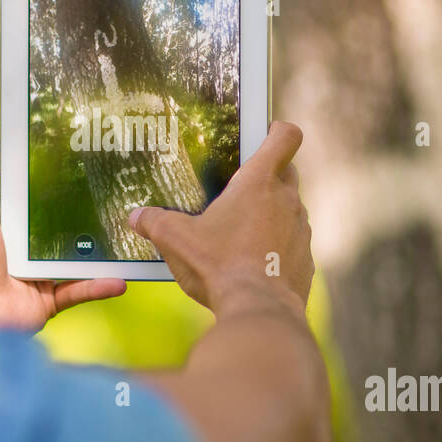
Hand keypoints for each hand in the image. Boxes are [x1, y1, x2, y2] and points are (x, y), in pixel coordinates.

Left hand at [0, 124, 125, 335]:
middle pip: (62, 225)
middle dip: (88, 213)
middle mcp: (23, 247)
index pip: (36, 196)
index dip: (57, 181)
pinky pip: (79, 290)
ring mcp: (38, 274)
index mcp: (5, 222)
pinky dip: (100, 286)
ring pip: (77, 259)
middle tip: (120, 194)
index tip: (85, 162)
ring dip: (102, 251)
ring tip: (130, 234)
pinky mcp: (48, 300)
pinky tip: (122, 279)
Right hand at [128, 121, 312, 317]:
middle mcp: (288, 200)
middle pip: (286, 172)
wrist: (259, 311)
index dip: (278, 131)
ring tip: (241, 234)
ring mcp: (301, 230)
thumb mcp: (175, 241)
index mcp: (259, 183)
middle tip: (238, 192)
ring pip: (290, 209)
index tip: (265, 135)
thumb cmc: (219, 266)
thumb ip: (154, 223)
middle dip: (267, 177)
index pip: (286, 137)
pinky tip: (253, 265)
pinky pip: (293, 244)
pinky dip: (277, 248)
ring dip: (272, 215)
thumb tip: (136, 217)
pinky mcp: (306, 260)